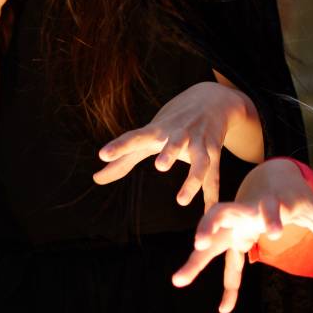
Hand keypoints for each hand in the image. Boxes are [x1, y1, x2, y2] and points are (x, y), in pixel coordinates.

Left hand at [93, 81, 257, 208]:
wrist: (213, 100)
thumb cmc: (173, 122)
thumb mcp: (150, 135)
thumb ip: (124, 158)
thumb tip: (96, 179)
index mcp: (158, 130)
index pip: (136, 136)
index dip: (120, 145)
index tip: (102, 154)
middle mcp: (180, 134)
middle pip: (175, 142)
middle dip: (170, 152)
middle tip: (160, 166)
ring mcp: (200, 141)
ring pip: (200, 161)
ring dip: (193, 179)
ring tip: (181, 201)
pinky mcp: (215, 151)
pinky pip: (213, 176)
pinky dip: (212, 195)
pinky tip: (210, 212)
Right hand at [171, 159, 312, 312]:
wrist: (270, 176)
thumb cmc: (294, 197)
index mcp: (269, 202)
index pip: (269, 209)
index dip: (272, 218)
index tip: (276, 230)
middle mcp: (246, 210)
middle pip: (225, 214)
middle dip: (212, 224)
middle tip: (200, 241)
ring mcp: (233, 222)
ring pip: (210, 234)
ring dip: (196, 254)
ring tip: (179, 279)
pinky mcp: (229, 234)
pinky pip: (220, 258)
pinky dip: (218, 279)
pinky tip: (225, 308)